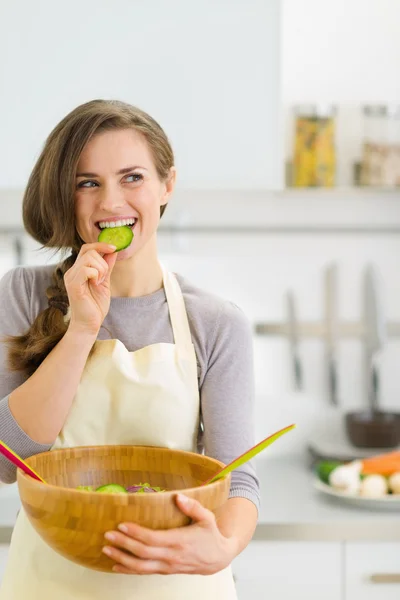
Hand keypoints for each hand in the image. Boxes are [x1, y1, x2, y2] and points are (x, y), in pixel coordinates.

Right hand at [64, 242, 117, 334]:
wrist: (89, 324)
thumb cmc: (95, 306)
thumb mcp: (105, 282)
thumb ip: (107, 267)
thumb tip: (113, 251)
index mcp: (78, 269)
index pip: (87, 248)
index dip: (101, 245)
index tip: (114, 248)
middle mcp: (72, 271)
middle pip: (89, 250)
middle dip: (104, 262)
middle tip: (104, 278)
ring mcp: (71, 277)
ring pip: (89, 258)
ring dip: (101, 269)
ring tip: (99, 282)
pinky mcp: (73, 285)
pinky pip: (86, 269)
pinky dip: (96, 275)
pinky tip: (96, 285)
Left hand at [102, 494, 237, 574]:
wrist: (218, 558)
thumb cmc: (211, 536)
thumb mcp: (206, 517)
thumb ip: (193, 506)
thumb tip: (178, 497)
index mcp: (179, 542)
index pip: (153, 539)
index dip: (136, 533)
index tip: (122, 525)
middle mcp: (171, 556)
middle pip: (142, 553)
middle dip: (123, 544)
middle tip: (108, 535)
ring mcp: (167, 566)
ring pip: (140, 567)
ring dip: (122, 558)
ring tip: (107, 550)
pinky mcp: (165, 570)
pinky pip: (144, 572)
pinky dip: (129, 569)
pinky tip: (117, 565)